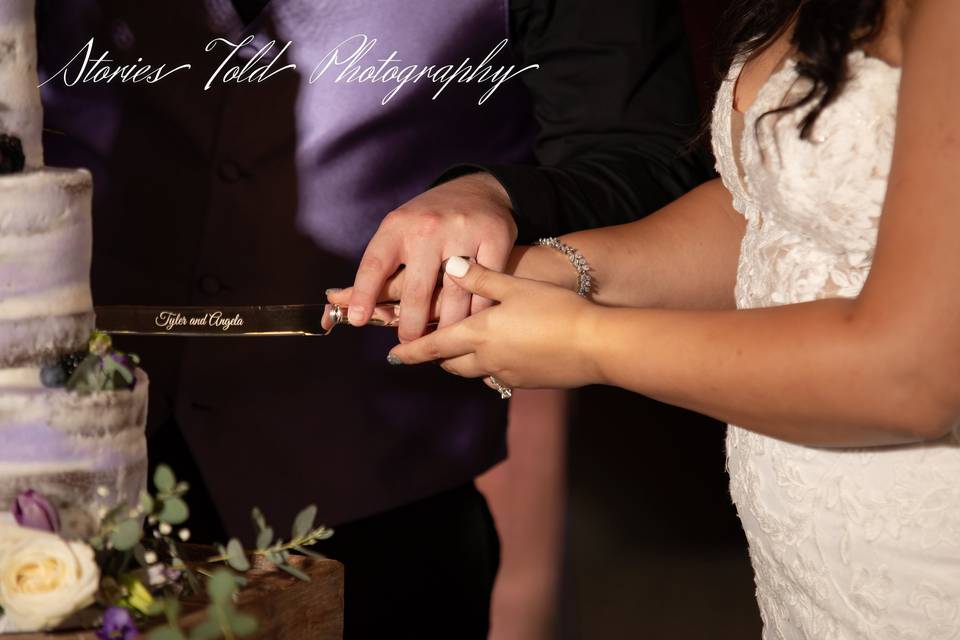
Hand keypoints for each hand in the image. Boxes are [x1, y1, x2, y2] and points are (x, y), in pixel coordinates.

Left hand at [327, 173, 516, 341]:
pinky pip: (485, 285)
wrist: (481, 189)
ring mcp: (462, 231)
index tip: (357, 320)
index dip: (363, 294)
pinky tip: (473, 325)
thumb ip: (378, 268)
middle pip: (416, 289)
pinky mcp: (494, 236)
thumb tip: (336, 303)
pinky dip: (478, 310)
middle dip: (410, 324)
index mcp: (397, 227)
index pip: (375, 264)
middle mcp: (427, 227)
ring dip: (447, 325)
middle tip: (408, 344)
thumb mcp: (400, 233)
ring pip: (454, 293)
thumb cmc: (429, 223)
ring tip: (441, 344)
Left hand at [388, 257, 601, 389]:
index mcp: (479, 334)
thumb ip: (482, 277)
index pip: (433, 346)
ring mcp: (507, 375)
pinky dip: (490, 369)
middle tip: (429, 348)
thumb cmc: (555, 309)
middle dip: (437, 356)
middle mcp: (487, 360)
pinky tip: (501, 357)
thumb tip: (451, 265)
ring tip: (462, 351)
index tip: (391, 356)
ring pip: (474, 372)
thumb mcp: (516, 286)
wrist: (594, 345)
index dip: (410, 351)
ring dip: (463, 363)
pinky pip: (498, 378)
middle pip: (451, 363)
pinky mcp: (527, 382)